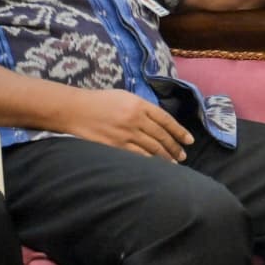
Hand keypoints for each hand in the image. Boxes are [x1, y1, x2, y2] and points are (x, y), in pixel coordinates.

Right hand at [60, 89, 192, 161]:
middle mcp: (136, 119)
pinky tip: (156, 167)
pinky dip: (149, 162)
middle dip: (175, 147)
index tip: (189, 140)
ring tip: (174, 163)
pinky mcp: (115, 146)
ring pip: (152, 148)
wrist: (75, 110)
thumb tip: (158, 121)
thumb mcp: (125, 97)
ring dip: (165, 157)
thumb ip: (142, 107)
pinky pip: (137, 156)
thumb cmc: (100, 101)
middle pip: (162, 136)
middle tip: (183, 155)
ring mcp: (126, 134)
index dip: (179, 131)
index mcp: (139, 105)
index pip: (166, 120)